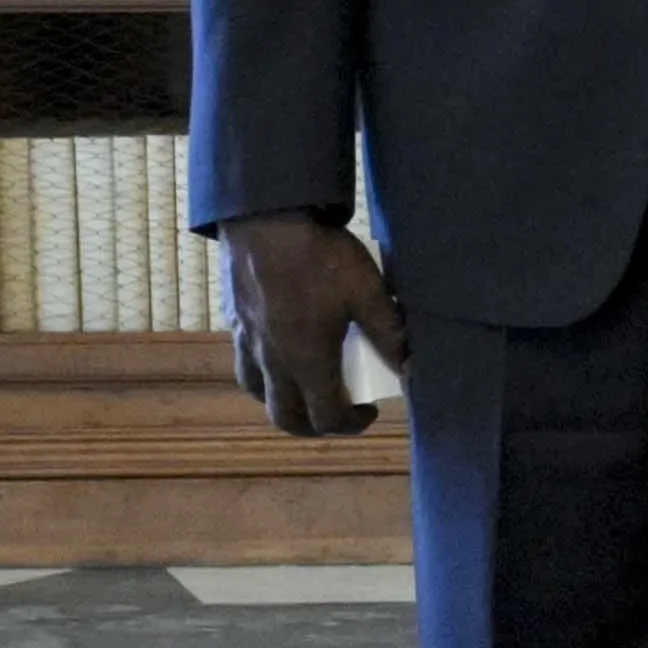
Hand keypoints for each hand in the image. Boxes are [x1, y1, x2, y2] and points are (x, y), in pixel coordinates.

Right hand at [213, 211, 406, 440]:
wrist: (267, 221)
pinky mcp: (235, 323)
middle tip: (338, 413)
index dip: (351, 424)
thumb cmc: (320, 258)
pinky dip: (262, 377)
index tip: (369, 411)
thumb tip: (412, 368)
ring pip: (258, 394)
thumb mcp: (368, 293)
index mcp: (306, 360)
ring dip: (284, 403)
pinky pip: (244, 365)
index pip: (325, 417)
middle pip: (284, 418)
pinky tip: (279, 357)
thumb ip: (389, 334)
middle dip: (314, 426)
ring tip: (308, 389)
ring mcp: (248, 343)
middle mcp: (271, 361)